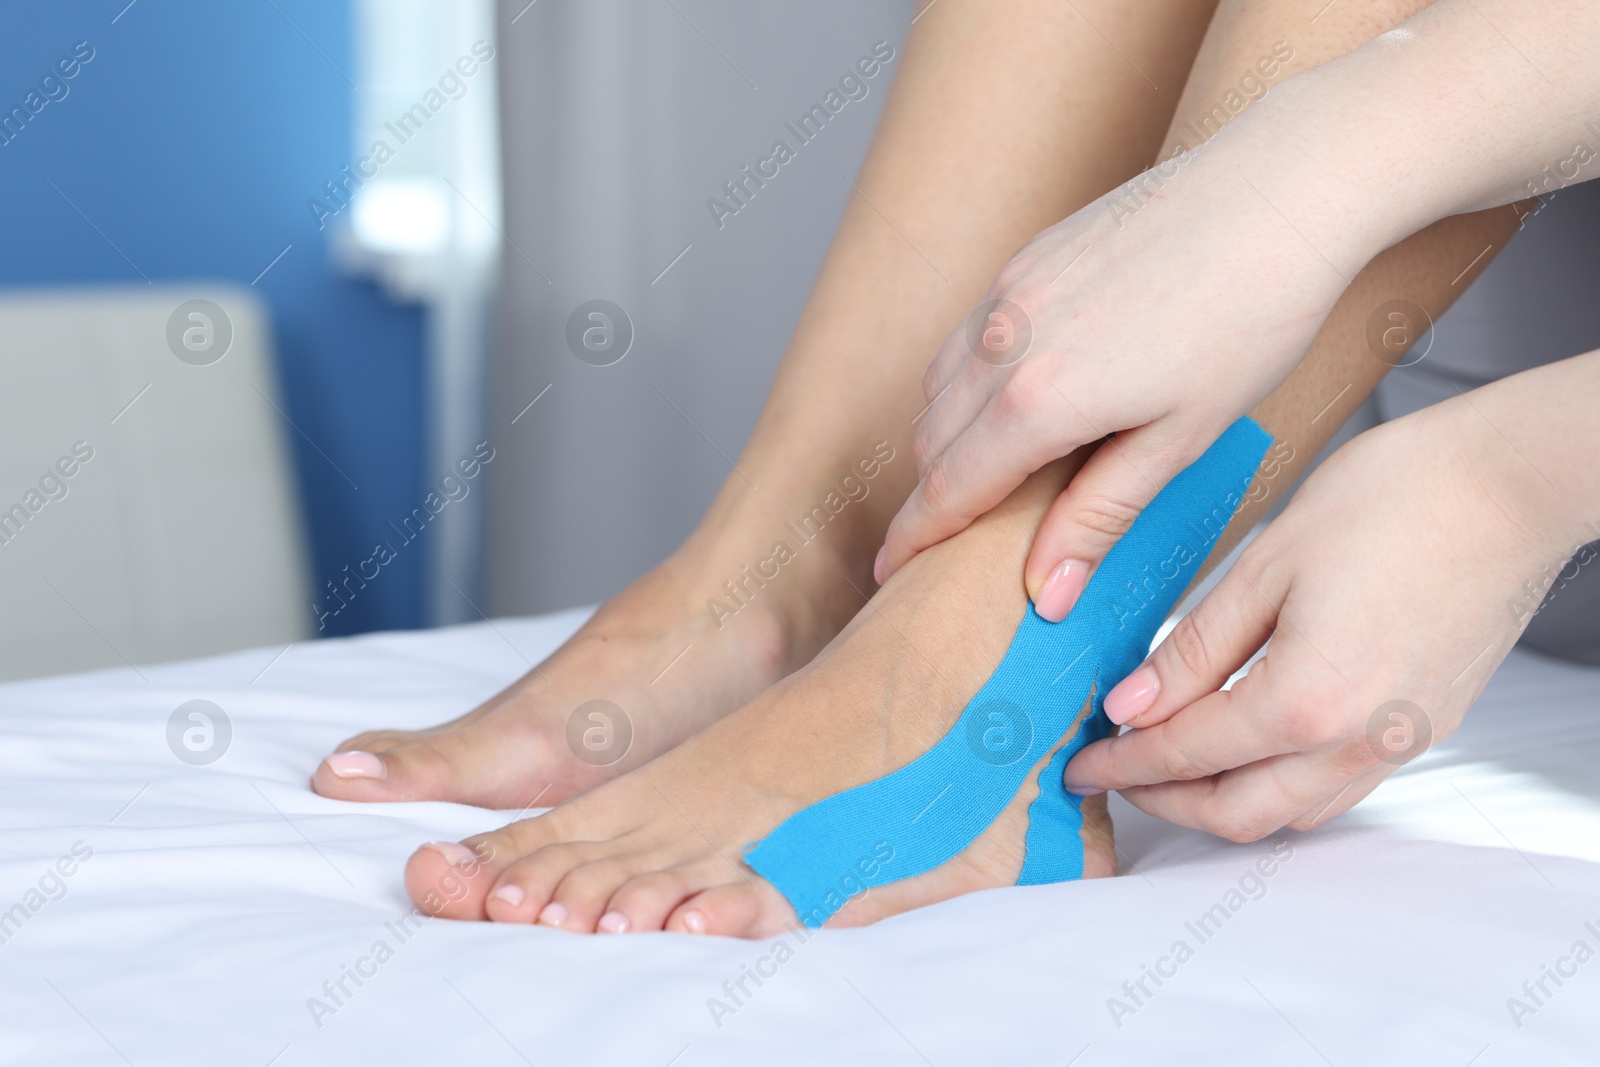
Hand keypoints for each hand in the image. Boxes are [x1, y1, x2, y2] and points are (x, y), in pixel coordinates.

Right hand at [878, 105, 1378, 617]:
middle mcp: (1005, 340)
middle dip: (939, 494)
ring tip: (1001, 471)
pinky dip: (974, 380)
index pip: (949, 488)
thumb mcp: (1181, 439)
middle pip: (934, 441)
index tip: (892, 571)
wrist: (1281, 191)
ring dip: (952, 437)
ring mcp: (1009, 290)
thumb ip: (1098, 516)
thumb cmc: (1251, 315)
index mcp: (1040, 398)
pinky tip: (1028, 393)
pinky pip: (969, 335)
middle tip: (963, 535)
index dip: (915, 537)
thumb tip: (1046, 592)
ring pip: (940, 386)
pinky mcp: (1026, 257)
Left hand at [1060, 387, 1584, 841]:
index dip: (1123, 763)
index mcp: (1307, 701)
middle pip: (1236, 811)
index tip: (1082, 762)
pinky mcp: (1425, 726)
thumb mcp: (1265, 565)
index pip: (1187, 755)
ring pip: (1290, 812)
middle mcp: (1358, 741)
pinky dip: (1277, 786)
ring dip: (1220, 801)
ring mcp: (1399, 742)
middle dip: (1162, 801)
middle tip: (1113, 772)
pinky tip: (1248, 749)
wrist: (1510, 485)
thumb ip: (1193, 649)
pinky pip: (1337, 788)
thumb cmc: (1397, 500)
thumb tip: (1133, 705)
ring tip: (1170, 764)